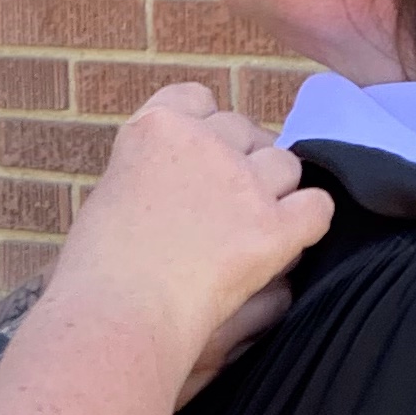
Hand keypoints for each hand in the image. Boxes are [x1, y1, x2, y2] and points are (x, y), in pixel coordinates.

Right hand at [55, 85, 330, 377]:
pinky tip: (292, 240)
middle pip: (244, 131)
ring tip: (255, 226)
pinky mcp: (273, 228)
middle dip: (242, 161)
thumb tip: (179, 183)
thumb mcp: (111, 195)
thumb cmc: (98, 271)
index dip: (206, 128)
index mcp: (156, 127)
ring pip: (285, 165)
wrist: (115, 316)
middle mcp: (204, 143)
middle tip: (228, 203)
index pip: (197, 98)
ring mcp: (243, 183)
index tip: (201, 157)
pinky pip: (317, 207)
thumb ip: (150, 173)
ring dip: (276, 190)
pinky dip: (310, 221)